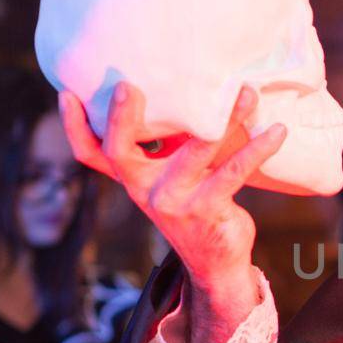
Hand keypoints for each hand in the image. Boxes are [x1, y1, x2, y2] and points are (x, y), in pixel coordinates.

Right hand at [59, 82, 285, 317]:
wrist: (216, 259)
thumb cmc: (196, 200)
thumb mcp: (174, 171)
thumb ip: (170, 140)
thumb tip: (188, 83)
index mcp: (132, 176)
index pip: (90, 153)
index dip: (73, 126)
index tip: (66, 92)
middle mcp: (144, 188)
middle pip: (121, 152)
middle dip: (121, 118)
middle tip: (128, 85)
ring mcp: (173, 200)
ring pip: (195, 148)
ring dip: (225, 116)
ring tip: (246, 91)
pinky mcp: (206, 209)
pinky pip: (234, 170)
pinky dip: (258, 148)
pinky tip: (277, 131)